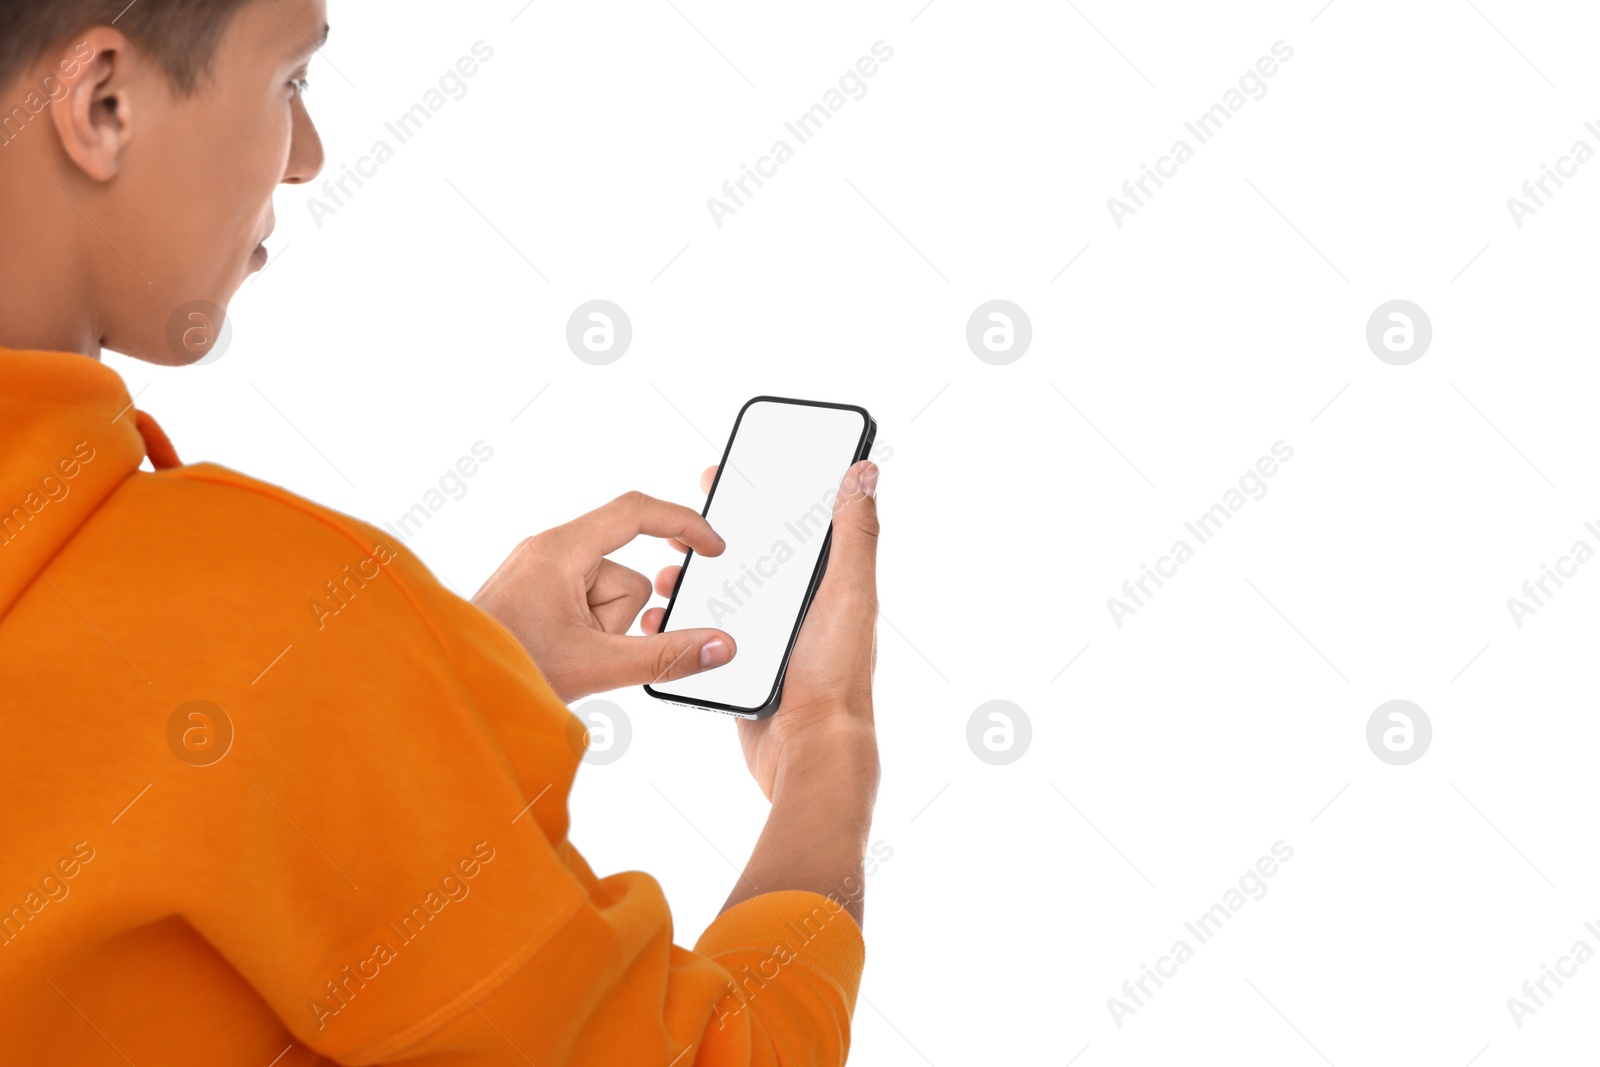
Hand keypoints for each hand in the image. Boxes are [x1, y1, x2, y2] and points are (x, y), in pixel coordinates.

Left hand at [472, 491, 737, 703]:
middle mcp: (550, 551)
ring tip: (566, 657)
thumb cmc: (506, 668)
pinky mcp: (538, 594)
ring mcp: (541, 573)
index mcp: (560, 550)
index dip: (683, 524)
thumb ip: (667, 656)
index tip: (712, 548)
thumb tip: (720, 645)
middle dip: (620, 618)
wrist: (454, 689)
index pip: (635, 513)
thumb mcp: (598, 665)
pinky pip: (586, 605)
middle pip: (626, 574)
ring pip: (607, 596)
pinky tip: (562, 655)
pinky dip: (588, 633)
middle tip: (591, 648)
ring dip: (602, 632)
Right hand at [645, 459, 880, 799]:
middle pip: (751, 556)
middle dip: (714, 536)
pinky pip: (706, 635)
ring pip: (723, 594)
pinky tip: (660, 616)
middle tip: (681, 523)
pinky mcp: (743, 665)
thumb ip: (854, 534)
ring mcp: (768, 637)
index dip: (763, 496)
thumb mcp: (848, 592)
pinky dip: (682, 622)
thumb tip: (864, 471)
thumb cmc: (836, 672)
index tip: (728, 475)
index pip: (794, 524)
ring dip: (692, 579)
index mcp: (828, 583)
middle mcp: (799, 607)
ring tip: (666, 573)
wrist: (808, 750)